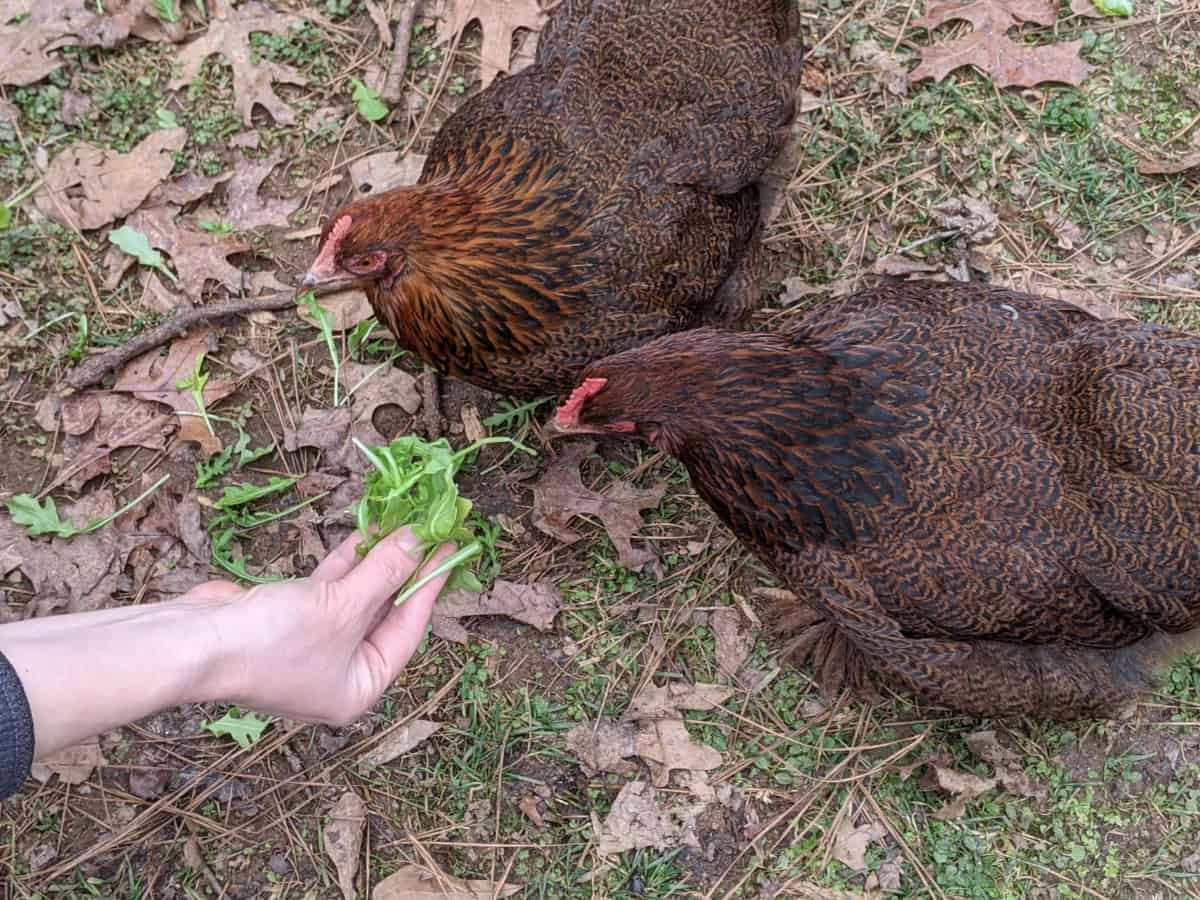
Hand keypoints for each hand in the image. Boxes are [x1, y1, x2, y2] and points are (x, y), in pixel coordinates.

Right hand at [189, 528, 454, 725]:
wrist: (191, 644)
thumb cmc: (273, 640)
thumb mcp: (342, 606)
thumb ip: (383, 573)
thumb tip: (417, 542)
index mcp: (359, 689)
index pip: (408, 630)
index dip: (429, 586)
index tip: (450, 549)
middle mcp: (338, 673)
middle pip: (384, 614)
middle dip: (404, 571)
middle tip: (430, 532)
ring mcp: (311, 648)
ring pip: (356, 599)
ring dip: (375, 562)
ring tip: (402, 524)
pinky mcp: (287, 621)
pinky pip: (328, 590)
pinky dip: (343, 564)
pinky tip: (362, 535)